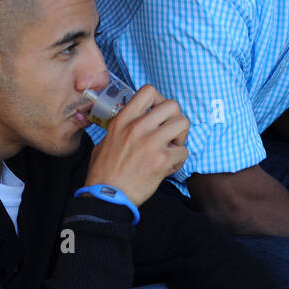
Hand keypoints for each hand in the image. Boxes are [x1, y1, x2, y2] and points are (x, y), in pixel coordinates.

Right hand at [83, 85, 188, 205]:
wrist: (106, 197)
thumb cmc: (104, 172)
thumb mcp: (106, 141)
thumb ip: (123, 127)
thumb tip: (136, 121)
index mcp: (123, 120)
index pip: (148, 91)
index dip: (159, 100)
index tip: (157, 114)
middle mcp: (138, 126)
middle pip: (173, 105)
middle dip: (175, 118)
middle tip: (169, 133)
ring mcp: (151, 142)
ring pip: (184, 123)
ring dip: (181, 137)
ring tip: (171, 148)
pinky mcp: (162, 159)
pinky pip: (184, 151)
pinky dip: (179, 160)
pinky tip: (168, 167)